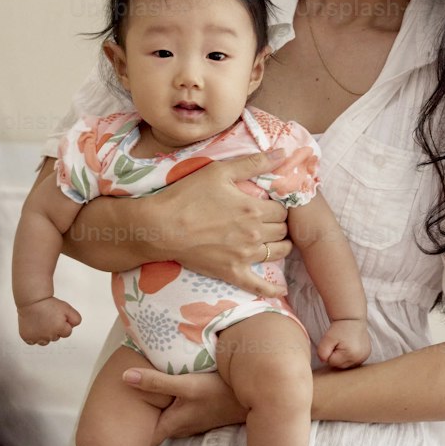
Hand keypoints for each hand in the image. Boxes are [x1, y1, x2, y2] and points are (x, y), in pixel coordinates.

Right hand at [17, 296, 81, 344]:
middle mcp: (48, 335)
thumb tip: (73, 327)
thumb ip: (76, 319)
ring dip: (44, 335)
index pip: (67, 333)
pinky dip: (33, 336)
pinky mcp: (27, 337)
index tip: (58, 318)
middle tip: (49, 318)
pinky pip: (32, 341)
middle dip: (54, 330)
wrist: (32, 300)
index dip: (64, 325)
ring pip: (44, 341)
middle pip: (56, 337)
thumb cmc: (48, 303)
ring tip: (42, 323)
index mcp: (59, 328)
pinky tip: (34, 327)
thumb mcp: (68, 308)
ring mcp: (37, 337)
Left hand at [116, 364, 248, 445]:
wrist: (257, 397)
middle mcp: (182, 428)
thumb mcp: (187, 385)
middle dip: (139, 422)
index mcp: (173, 424)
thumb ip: (155, 383)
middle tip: (117, 412)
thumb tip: (124, 377)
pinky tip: (169, 397)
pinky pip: (181, 414)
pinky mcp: (204, 414)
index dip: (127, 436)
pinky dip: (171, 407)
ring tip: (137, 403)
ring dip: (156, 413)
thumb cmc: (220, 392)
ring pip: (168, 419)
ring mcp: (194, 422)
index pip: (144, 436)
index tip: (108, 433)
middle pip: (155, 427)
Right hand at [149, 148, 292, 296]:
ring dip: (280, 246)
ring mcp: (244, 256)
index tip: (271, 203)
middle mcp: (253, 233)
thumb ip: (254, 162)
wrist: (160, 227)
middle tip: (269, 220)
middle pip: (282, 230)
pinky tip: (279, 291)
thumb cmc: (187, 196)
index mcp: (253, 208)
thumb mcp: (219, 171)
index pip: (282, 209)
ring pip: (278, 253)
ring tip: (273, 240)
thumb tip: (284, 153)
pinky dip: (271, 289)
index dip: (278, 205)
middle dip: (280, 223)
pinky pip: (258, 286)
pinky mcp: (231, 273)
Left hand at [316, 318, 370, 369]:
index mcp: (350, 355)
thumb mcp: (327, 338)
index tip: (333, 343)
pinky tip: (350, 347)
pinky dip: (349, 356)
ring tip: (344, 345)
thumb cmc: (339, 328)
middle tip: (338, 343)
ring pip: (346, 364)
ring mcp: (364, 357)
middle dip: (336, 356)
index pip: (332, 362)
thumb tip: (324, 361)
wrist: (353, 319)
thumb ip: (322, 352)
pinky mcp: (366, 355)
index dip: (329, 352)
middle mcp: (359, 358)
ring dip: (342, 357)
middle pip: (340, 365)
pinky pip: (353, 361)